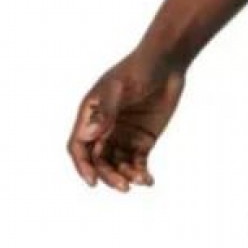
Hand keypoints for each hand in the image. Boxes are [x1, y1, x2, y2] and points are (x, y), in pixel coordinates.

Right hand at [67, 52, 185, 190]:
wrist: (168, 61)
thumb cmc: (139, 68)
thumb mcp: (120, 87)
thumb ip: (106, 111)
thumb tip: (89, 136)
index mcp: (91, 115)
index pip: (79, 146)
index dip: (82, 165)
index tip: (92, 181)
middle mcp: (104, 128)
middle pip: (99, 160)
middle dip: (108, 175)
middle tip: (124, 186)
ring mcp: (123, 135)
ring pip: (117, 165)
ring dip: (125, 176)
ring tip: (140, 180)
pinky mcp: (142, 139)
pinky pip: (137, 162)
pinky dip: (140, 172)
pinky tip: (148, 180)